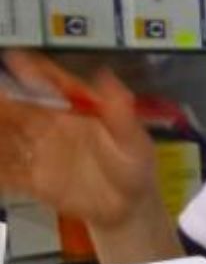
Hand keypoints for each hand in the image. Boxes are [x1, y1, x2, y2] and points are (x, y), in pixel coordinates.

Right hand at [0, 49, 159, 230]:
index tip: (15, 58)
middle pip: (20, 108)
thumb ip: (120, 111)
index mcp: (75, 111)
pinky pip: (8, 171)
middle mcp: (51, 126)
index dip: (34, 71)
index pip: (52, 85)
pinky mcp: (33, 179)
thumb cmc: (133, 164)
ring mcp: (39, 151)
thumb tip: (105, 74)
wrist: (129, 206)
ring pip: (7, 136)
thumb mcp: (133, 139)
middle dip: (3, 98)